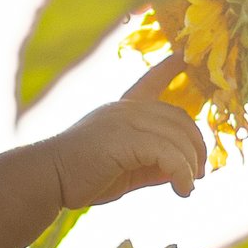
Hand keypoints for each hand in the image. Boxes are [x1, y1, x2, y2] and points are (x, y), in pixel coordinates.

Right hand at [45, 61, 208, 207]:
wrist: (47, 178)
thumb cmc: (81, 177)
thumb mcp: (126, 169)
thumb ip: (153, 165)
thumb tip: (184, 171)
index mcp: (122, 110)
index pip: (150, 82)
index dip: (169, 69)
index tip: (184, 57)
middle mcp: (126, 109)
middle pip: (179, 118)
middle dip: (196, 146)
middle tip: (199, 173)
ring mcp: (125, 120)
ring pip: (178, 137)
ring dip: (191, 165)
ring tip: (189, 186)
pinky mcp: (124, 139)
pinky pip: (168, 154)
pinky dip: (182, 173)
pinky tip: (183, 189)